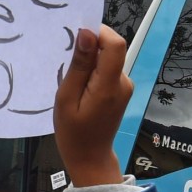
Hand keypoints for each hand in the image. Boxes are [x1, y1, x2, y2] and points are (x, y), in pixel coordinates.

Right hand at [54, 26, 132, 186]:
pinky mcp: (121, 91)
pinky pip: (108, 71)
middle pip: (112, 50)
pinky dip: (94, 73)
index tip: (76, 39)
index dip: (98, 33)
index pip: (115, 44)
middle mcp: (123, 82)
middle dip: (90, 49)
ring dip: (90, 63)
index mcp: (110, 85)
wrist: (90, 158)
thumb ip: (79, 65)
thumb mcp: (67, 99)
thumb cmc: (73, 133)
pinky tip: (80, 89)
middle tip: (67, 64)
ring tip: (72, 82)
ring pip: (108, 60)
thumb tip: (87, 33)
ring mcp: (125, 87)